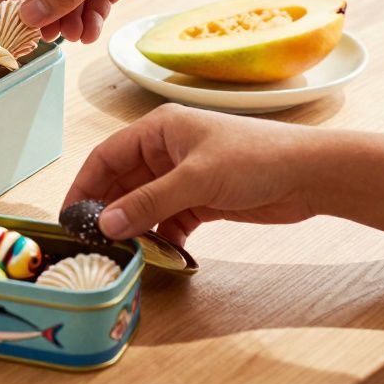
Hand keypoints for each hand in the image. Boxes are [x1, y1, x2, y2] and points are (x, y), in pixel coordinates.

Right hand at [63, 104, 319, 245]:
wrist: (313, 174)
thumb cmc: (256, 158)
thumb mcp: (195, 180)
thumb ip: (147, 203)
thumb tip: (104, 225)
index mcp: (158, 130)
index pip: (106, 157)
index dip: (85, 185)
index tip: (70, 217)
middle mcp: (166, 150)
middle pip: (122, 182)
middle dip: (109, 211)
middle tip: (94, 242)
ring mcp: (183, 175)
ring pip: (144, 203)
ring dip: (136, 227)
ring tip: (125, 252)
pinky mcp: (202, 199)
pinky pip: (168, 218)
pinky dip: (162, 235)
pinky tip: (161, 253)